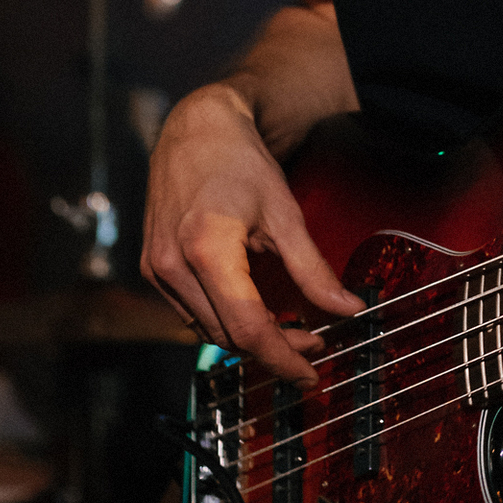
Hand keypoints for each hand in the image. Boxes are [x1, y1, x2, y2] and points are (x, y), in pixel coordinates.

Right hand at [141, 80, 361, 383]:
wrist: (196, 129)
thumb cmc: (240, 162)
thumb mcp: (285, 213)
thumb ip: (314, 269)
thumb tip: (348, 309)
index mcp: (206, 249)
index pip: (247, 328)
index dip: (283, 358)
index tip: (310, 373)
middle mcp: (173, 265)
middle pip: (227, 335)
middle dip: (273, 348)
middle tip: (313, 342)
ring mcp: (158, 268)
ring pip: (208, 330)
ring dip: (248, 338)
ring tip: (290, 327)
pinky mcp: (154, 267)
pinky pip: (191, 312)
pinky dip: (224, 319)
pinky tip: (253, 309)